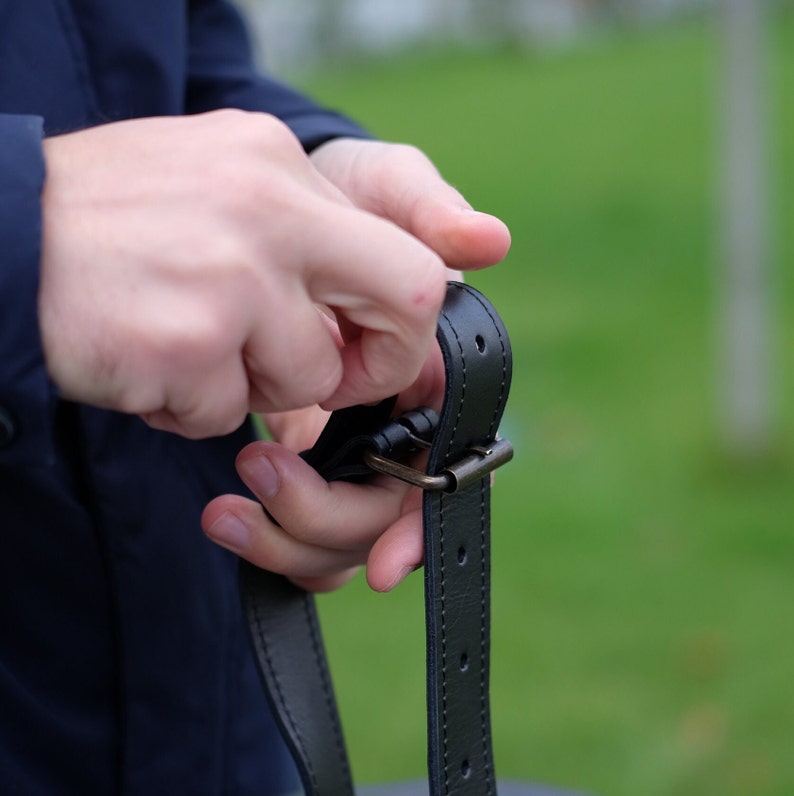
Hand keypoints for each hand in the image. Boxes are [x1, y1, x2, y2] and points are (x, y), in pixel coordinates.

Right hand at [38, 111, 450, 437]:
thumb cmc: (103, 220)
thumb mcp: (213, 183)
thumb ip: (292, 231)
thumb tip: (351, 308)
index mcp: (278, 163)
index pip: (403, 250)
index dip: (395, 319)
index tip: (357, 346)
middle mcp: (269, 209)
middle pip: (408, 297)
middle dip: (381, 362)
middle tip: (332, 383)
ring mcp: (231, 276)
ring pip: (308, 380)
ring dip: (252, 389)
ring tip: (187, 353)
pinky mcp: (188, 343)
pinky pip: (226, 413)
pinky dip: (189, 408)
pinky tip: (145, 365)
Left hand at [202, 137, 510, 591]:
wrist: (259, 207)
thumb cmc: (336, 193)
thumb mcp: (378, 187)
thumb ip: (429, 210)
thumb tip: (489, 242)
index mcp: (430, 368)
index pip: (447, 462)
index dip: (423, 520)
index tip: (387, 565)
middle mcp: (396, 415)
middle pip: (386, 512)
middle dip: (328, 520)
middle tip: (258, 473)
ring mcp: (345, 439)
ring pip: (339, 533)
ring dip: (287, 536)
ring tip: (227, 507)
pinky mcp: (297, 451)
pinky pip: (296, 527)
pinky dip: (266, 536)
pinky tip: (227, 516)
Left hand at [202, 346, 446, 592]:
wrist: (327, 364)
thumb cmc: (372, 349)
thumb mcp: (398, 344)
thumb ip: (408, 363)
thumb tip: (397, 379)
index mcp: (442, 449)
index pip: (440, 507)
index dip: (412, 540)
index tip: (382, 571)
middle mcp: (410, 495)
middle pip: (369, 536)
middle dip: (309, 513)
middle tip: (254, 464)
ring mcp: (368, 521)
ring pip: (332, 561)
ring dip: (274, 543)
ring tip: (220, 515)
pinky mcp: (327, 533)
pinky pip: (308, 567)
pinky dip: (276, 553)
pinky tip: (241, 528)